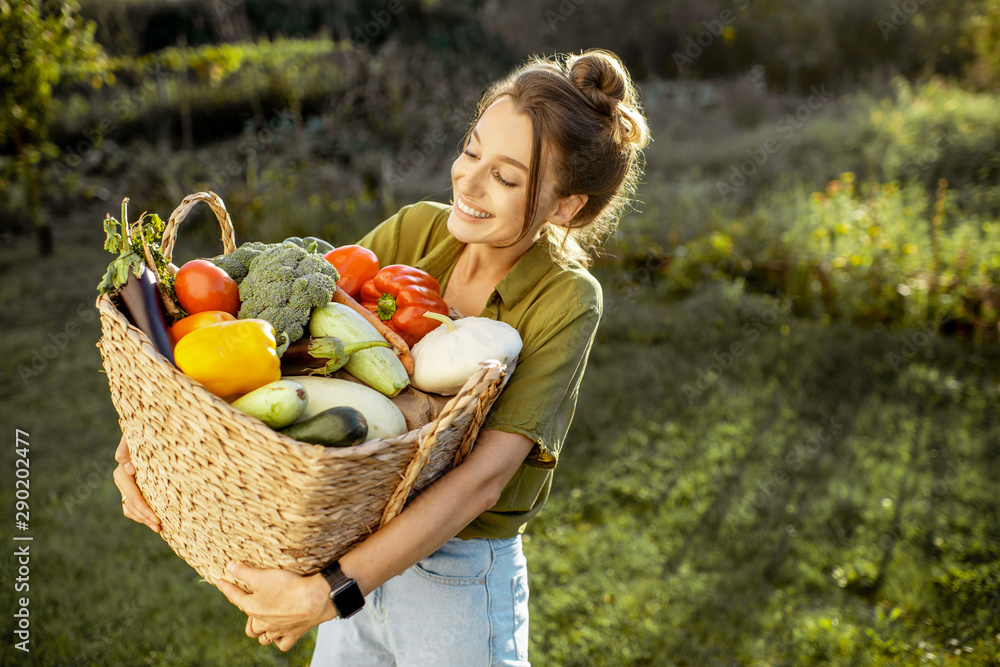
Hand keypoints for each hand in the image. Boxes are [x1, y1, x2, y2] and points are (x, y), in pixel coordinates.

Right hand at [113, 435, 160, 531]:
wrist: (152, 429)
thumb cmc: (148, 432)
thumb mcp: (136, 436)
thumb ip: (128, 448)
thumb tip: (128, 468)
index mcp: (123, 472)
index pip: (133, 496)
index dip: (144, 509)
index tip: (157, 519)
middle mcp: (123, 480)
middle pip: (131, 505)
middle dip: (145, 518)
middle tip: (160, 527)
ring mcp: (127, 485)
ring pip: (131, 509)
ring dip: (144, 519)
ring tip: (160, 528)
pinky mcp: (133, 488)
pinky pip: (133, 507)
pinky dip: (142, 515)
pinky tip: (155, 520)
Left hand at [217, 562, 336, 651]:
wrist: (314, 599)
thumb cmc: (287, 587)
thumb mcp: (262, 576)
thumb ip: (243, 572)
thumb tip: (229, 567)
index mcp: (252, 608)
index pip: (234, 597)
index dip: (226, 588)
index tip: (220, 580)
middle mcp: (263, 623)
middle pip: (250, 628)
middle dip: (248, 620)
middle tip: (251, 609)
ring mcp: (278, 631)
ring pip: (263, 639)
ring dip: (262, 632)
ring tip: (264, 624)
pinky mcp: (294, 634)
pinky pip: (282, 644)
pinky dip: (279, 640)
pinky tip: (281, 633)